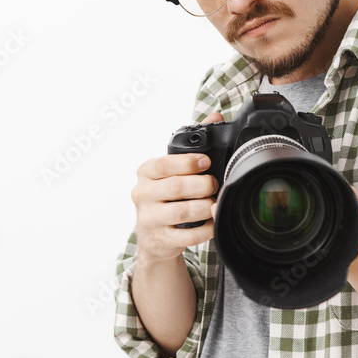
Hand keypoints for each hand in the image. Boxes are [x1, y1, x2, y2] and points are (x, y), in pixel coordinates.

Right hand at [131, 112, 223, 264]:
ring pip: (182, 212)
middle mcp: (142, 194)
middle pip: (176, 188)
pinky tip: (212, 222)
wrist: (154, 237)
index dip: (187, 162)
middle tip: (214, 185)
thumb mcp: (172, 170)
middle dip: (202, 185)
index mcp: (145, 172)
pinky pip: (187, 236)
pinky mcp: (159, 240)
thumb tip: (215, 117)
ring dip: (205, 207)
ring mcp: (148, 219)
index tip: (206, 162)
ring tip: (215, 203)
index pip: (163, 164)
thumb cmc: (166, 197)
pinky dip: (205, 229)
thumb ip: (192, 144)